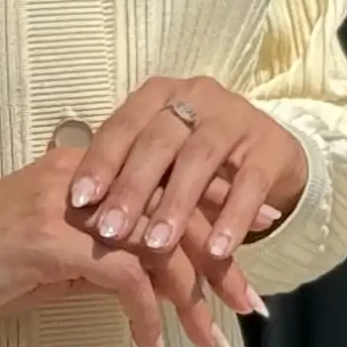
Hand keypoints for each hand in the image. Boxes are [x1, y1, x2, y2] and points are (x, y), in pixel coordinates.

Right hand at [0, 143, 284, 346]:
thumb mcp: (58, 256)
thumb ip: (105, 254)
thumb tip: (153, 279)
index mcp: (90, 168)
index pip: (169, 181)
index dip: (217, 211)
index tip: (252, 240)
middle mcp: (86, 177)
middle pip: (175, 211)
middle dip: (221, 261)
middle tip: (250, 303)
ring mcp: (68, 207)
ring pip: (156, 245)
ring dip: (191, 299)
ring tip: (211, 339)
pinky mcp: (52, 242)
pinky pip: (122, 277)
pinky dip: (145, 316)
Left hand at [62, 77, 309, 283]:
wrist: (267, 153)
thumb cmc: (192, 160)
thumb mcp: (157, 160)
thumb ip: (124, 175)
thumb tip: (76, 215)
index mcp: (158, 96)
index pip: (122, 126)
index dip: (99, 163)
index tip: (78, 201)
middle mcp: (196, 97)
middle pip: (157, 142)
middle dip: (132, 189)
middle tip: (109, 231)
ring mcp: (236, 119)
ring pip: (200, 161)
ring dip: (176, 206)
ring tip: (156, 247)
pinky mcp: (271, 147)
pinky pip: (249, 184)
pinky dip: (232, 219)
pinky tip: (216, 251)